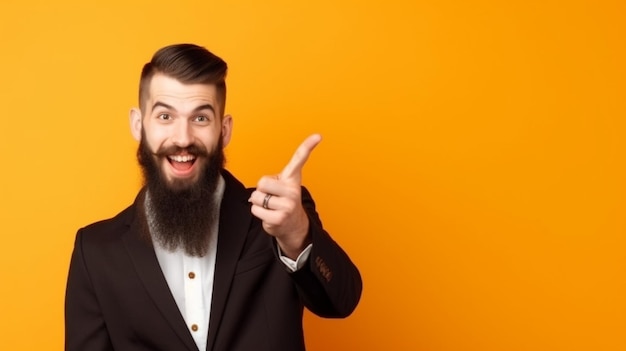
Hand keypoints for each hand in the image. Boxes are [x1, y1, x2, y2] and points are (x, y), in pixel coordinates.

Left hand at [249, 134, 321, 258]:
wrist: (292, 226)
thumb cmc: (283, 201)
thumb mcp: (283, 186)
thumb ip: (274, 179)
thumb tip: (260, 192)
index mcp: (292, 179)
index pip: (300, 159)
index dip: (308, 146)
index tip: (318, 136)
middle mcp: (293, 191)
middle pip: (262, 183)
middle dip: (261, 189)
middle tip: (271, 195)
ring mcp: (287, 205)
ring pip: (256, 197)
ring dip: (259, 202)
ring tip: (271, 206)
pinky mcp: (279, 218)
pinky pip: (255, 209)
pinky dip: (258, 212)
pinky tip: (269, 214)